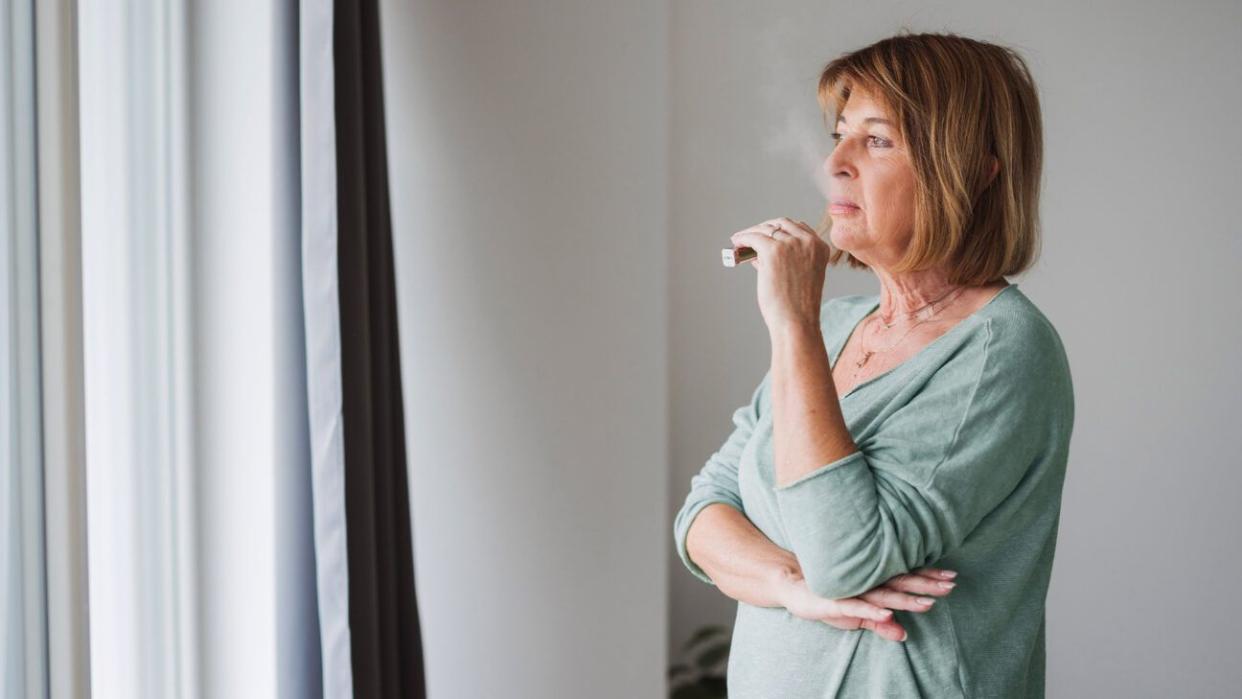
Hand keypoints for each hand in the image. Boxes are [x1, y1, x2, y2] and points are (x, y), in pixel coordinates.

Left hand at [729, 217, 830, 329]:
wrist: (796, 321)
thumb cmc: (797, 307)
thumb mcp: (800, 276)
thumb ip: (786, 261)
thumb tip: (759, 252)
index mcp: (820, 247)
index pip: (798, 227)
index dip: (779, 228)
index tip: (767, 232)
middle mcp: (808, 242)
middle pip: (781, 223)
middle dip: (764, 227)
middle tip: (750, 235)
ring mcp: (791, 244)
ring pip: (765, 229)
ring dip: (750, 233)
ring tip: (739, 240)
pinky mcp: (773, 251)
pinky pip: (753, 237)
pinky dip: (743, 238)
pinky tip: (736, 242)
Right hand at [775, 566, 958, 641]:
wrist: (791, 586)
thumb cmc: (827, 597)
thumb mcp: (856, 615)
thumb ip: (879, 623)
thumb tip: (904, 634)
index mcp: (873, 582)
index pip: (906, 578)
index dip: (928, 577)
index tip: (952, 578)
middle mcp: (866, 582)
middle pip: (901, 582)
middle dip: (926, 584)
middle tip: (951, 585)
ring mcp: (852, 589)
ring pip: (883, 594)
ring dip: (905, 598)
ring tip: (927, 602)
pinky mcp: (835, 600)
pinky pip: (857, 606)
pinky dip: (872, 609)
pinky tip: (888, 612)